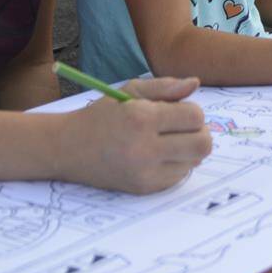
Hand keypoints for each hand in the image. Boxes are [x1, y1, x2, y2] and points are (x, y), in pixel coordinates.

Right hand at [63, 76, 211, 193]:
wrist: (69, 148)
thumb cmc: (102, 115)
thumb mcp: (130, 91)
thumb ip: (165, 86)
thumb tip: (195, 83)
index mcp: (141, 118)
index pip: (195, 117)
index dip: (192, 111)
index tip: (179, 110)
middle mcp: (144, 148)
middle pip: (202, 144)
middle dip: (199, 133)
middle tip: (183, 128)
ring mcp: (144, 172)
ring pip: (194, 162)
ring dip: (187, 150)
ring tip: (167, 141)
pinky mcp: (144, 188)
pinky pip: (178, 177)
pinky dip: (175, 165)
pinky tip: (158, 156)